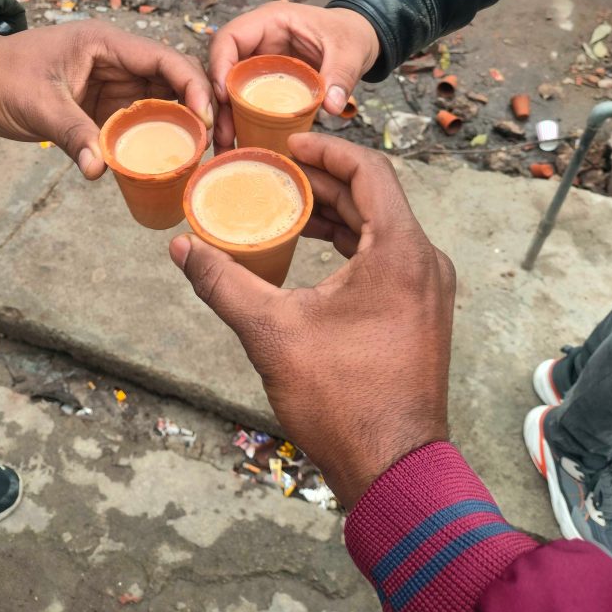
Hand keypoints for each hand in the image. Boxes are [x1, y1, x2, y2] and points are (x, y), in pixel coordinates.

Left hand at [0, 22, 213, 178]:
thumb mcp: (34, 103)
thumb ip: (70, 133)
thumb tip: (97, 170)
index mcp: (106, 44)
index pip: (162, 59)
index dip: (191, 85)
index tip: (205, 118)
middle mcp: (117, 61)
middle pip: (172, 81)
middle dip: (196, 108)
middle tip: (212, 143)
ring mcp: (113, 85)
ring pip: (161, 102)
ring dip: (180, 125)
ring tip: (199, 156)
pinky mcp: (105, 107)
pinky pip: (140, 121)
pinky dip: (156, 138)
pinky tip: (170, 160)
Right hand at [169, 133, 454, 508]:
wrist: (394, 468)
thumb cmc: (342, 400)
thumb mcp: (271, 333)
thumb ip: (223, 282)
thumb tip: (182, 247)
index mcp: (401, 251)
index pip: (370, 170)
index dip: (326, 148)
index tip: (287, 143)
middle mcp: (425, 261)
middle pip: (374, 196)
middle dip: (322, 180)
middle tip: (275, 171)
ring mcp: (428, 288)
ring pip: (381, 226)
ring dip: (336, 212)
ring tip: (286, 206)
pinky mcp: (421, 310)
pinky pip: (387, 255)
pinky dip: (351, 242)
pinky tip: (312, 249)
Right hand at [209, 3, 379, 149]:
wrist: (358, 40)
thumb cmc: (350, 35)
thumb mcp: (349, 52)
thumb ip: (341, 75)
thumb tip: (332, 106)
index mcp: (271, 21)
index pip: (229, 37)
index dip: (219, 64)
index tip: (223, 97)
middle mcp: (257, 40)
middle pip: (222, 65)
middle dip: (217, 99)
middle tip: (222, 132)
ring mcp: (259, 60)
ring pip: (229, 85)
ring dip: (225, 114)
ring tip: (227, 143)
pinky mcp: (264, 79)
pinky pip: (245, 97)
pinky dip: (240, 118)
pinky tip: (241, 141)